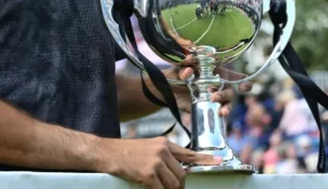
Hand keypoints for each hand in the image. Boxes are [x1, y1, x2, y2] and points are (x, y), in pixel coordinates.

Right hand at [98, 136, 221, 188]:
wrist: (107, 153)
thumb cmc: (126, 151)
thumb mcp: (149, 147)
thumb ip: (165, 155)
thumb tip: (179, 170)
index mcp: (165, 143)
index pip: (190, 153)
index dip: (206, 159)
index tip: (220, 161)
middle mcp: (163, 151)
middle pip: (182, 174)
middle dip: (178, 184)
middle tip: (167, 185)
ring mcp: (156, 162)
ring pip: (174, 184)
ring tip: (156, 185)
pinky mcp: (148, 174)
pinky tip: (150, 187)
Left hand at [164, 55, 251, 117]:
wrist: (166, 88)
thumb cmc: (176, 73)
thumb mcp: (179, 66)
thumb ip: (184, 65)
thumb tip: (189, 69)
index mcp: (215, 71)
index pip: (233, 74)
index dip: (242, 79)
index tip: (245, 84)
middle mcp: (217, 84)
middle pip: (230, 90)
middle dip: (225, 93)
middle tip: (214, 96)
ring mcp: (213, 97)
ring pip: (227, 102)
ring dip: (226, 105)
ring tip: (220, 108)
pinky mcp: (208, 107)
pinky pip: (218, 111)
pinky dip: (221, 112)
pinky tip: (220, 114)